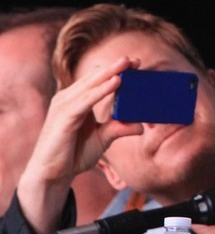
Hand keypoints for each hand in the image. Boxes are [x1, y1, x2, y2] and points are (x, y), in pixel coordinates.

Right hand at [16, 56, 143, 233]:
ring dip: (109, 74)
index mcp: (76, 101)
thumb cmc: (74, 153)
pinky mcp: (64, 118)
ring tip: (126, 64)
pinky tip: (116, 83)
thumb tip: (141, 126)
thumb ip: (119, 128)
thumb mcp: (103, 138)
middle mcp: (68, 99)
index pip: (97, 81)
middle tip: (134, 59)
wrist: (53, 174)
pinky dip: (101, 91)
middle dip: (115, 68)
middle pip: (94, 79)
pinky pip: (85, 101)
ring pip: (89, 86)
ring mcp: (64, 107)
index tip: (135, 63)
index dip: (114, 71)